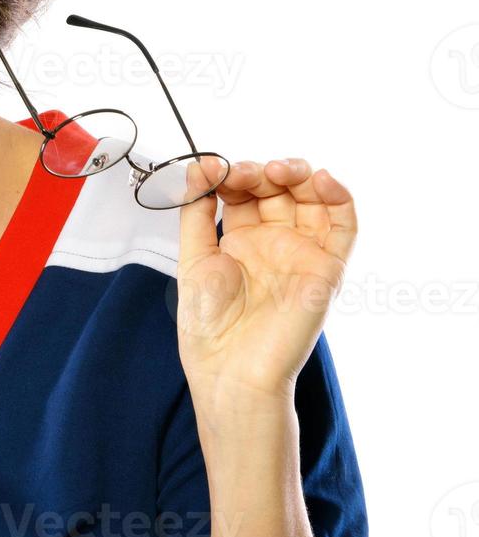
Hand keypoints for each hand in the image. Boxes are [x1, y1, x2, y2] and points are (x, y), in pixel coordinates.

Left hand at [175, 158, 357, 407]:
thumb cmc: (209, 325)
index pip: (245, 192)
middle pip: (279, 190)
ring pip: (314, 201)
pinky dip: (339, 199)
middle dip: (263, 172)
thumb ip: (196, 212)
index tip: (214, 167)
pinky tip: (320, 181)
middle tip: (244, 173)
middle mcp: (274, 243)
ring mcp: (301, 254)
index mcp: (240, 240)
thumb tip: (200, 168)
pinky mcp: (326, 269)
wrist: (230, 369)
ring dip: (300, 176)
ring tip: (279, 170)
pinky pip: (344, 228)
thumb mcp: (193, 257)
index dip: (233, 174)